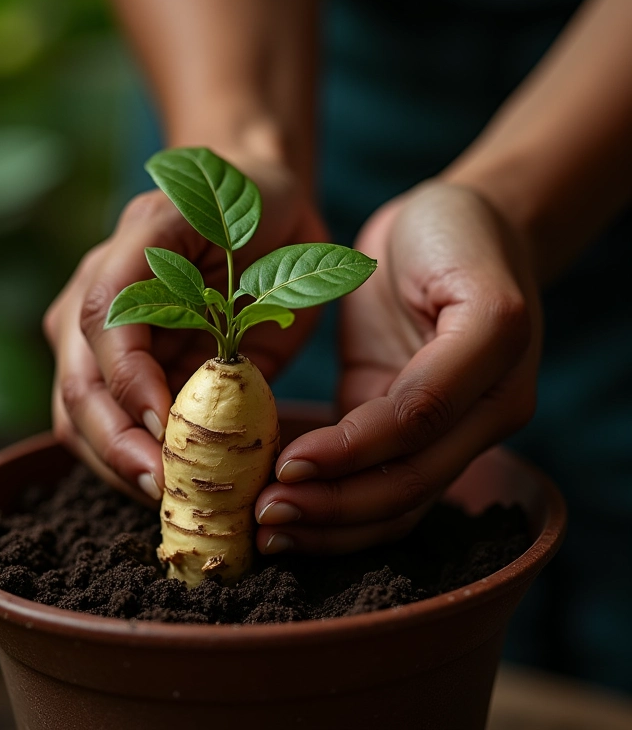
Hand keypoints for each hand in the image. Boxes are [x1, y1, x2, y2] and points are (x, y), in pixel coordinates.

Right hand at [43, 155, 327, 504]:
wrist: (247, 203)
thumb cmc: (253, 214)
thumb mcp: (248, 235)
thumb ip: (221, 294)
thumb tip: (210, 395)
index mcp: (123, 255)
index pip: (103, 324)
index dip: (132, 383)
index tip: (172, 430)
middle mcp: (90, 296)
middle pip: (78, 384)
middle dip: (118, 444)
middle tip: (166, 487)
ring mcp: (89, 335)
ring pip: (75, 415)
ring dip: (116, 463)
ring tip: (166, 497)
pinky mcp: (107, 366)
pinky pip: (100, 423)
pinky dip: (126, 460)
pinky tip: (164, 480)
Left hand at [255, 181, 541, 553]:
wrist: (464, 229)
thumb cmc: (458, 235)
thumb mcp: (458, 272)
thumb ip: (436, 351)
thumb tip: (357, 429)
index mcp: (495, 373)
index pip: (416, 426)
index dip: (352, 452)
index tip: (286, 466)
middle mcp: (477, 417)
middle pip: (408, 486)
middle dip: (334, 508)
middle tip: (265, 517)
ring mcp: (442, 431)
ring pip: (394, 504)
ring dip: (330, 525)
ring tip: (269, 532)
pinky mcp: (401, 426)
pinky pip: (375, 482)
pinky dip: (333, 503)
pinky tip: (289, 508)